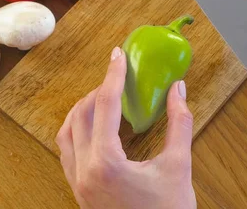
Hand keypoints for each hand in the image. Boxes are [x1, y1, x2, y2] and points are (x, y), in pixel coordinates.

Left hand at [56, 47, 196, 208]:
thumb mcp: (178, 167)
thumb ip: (179, 124)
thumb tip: (179, 91)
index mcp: (106, 162)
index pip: (105, 104)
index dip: (113, 75)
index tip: (117, 55)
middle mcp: (83, 171)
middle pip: (81, 114)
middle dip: (99, 90)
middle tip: (117, 76)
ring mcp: (77, 183)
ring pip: (67, 131)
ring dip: (83, 109)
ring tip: (105, 97)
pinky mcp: (79, 191)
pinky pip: (67, 150)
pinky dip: (77, 129)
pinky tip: (95, 126)